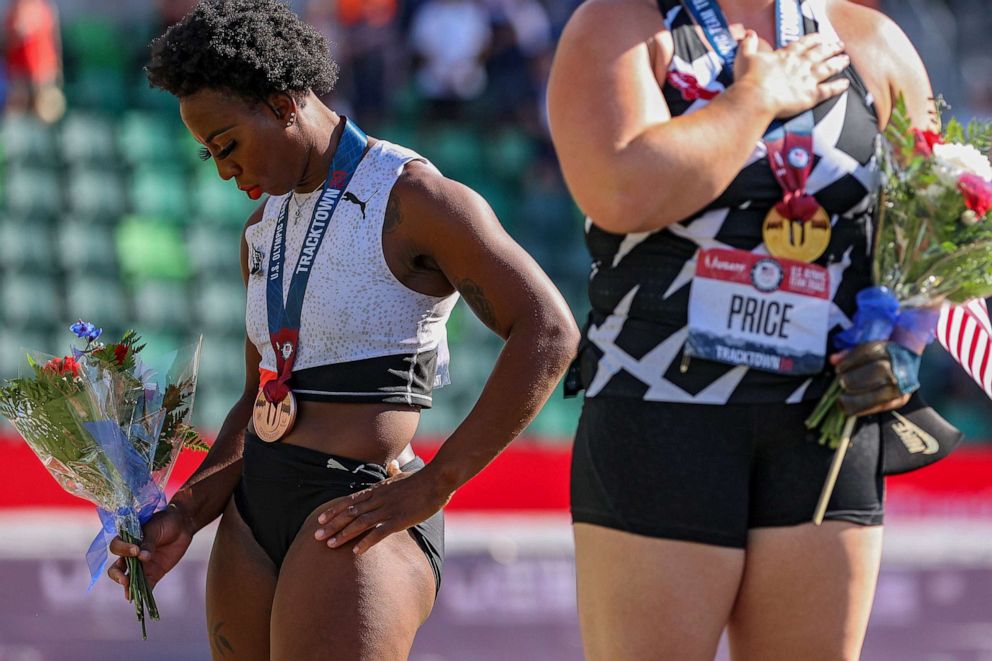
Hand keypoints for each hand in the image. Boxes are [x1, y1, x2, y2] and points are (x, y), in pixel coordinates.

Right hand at [107, 503, 193, 599]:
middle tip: (125, 579)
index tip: (135, 550)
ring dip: (128, 586)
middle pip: (117, 568)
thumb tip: (142, 558)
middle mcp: (131, 555)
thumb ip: (148, 543)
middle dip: (117, 575)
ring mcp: (142, 565)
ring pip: (129, 578)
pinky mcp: (154, 572)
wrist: (183, 525)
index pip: (117, 547)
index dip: (123, 550)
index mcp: (128, 540)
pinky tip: (140, 598)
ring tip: (130, 594)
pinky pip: (146, 584)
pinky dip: (142, 592)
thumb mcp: (155, 529)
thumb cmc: (165, 522)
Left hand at [314, 461, 451, 555]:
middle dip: (332, 524)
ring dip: (343, 534)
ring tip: (330, 545)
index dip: (333, 510)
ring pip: (359, 522)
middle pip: (349, 512)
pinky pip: (379, 532)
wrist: (437, 480)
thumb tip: (391, 464)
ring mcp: (388, 509)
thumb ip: (393, 472)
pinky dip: (366, 541)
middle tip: (317, 536)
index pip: (349, 500)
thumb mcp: (403, 474)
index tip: (320, 518)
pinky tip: (356, 551)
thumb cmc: (421, 479)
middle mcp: (378, 499)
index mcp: (377, 489)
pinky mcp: (399, 519)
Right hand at [734, 31, 850, 117]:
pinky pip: (828, 90)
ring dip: (838, 63)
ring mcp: (807, 79)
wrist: (755, 97)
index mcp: (786, 55)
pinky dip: (838, 87)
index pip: (803, 43)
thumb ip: (748, 45)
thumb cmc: (749, 79)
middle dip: (830, 48)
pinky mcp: (810, 95)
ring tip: (845, 60)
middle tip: (839, 45)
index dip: (813, 39)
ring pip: (827, 68)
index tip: (820, 37)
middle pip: (819, 53)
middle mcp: (800, 64)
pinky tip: (845, 84)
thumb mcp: (745, 56)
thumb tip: (748, 34)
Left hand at [831, 341, 911, 415]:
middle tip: (842, 383)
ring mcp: (902, 384)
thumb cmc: (879, 358)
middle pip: (879, 370)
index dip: (852, 361)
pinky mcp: (901, 399)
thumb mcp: (865, 351)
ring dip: (859, 398)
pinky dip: (864, 409)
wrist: (906, 366)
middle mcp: (898, 366)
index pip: (870, 352)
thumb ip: (848, 354)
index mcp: (888, 350)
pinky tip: (850, 410)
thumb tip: (833, 359)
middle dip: (857, 378)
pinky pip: (882, 406)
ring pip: (882, 392)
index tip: (838, 369)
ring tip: (842, 400)